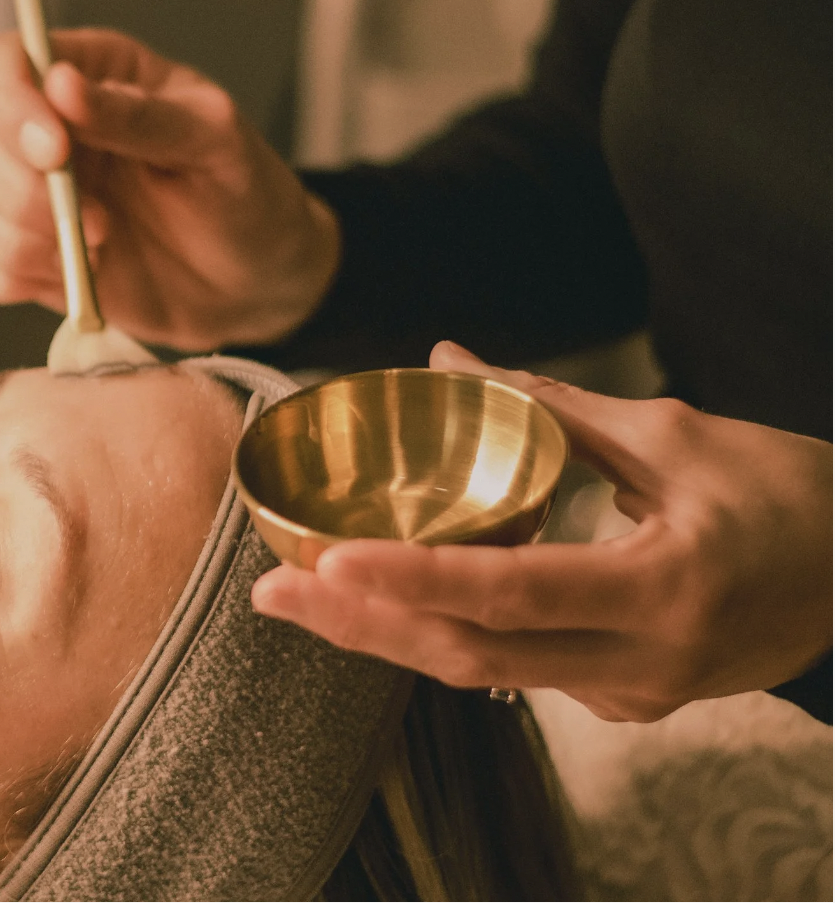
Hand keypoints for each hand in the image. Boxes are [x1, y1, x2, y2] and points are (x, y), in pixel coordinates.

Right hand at [0, 28, 340, 351]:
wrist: (256, 285)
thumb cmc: (245, 195)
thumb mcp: (215, 141)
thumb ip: (139, 115)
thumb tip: (62, 86)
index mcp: (88, 75)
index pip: (1, 63)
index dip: (9, 104)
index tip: (56, 153)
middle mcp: (40, 128)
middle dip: (21, 191)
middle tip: (100, 222)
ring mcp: (22, 194)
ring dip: (14, 238)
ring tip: (94, 251)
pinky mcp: (17, 255)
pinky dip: (1, 276)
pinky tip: (65, 280)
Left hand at [251, 341, 832, 721]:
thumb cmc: (785, 495)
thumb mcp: (675, 435)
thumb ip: (550, 406)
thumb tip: (448, 358)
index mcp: (664, 587)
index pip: (515, 593)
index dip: (415, 579)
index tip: (331, 558)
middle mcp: (643, 662)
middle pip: (475, 655)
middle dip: (363, 625)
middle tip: (274, 587)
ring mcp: (634, 694)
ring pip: (487, 672)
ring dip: (390, 636)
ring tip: (301, 594)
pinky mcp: (626, 701)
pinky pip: (520, 673)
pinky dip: (448, 636)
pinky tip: (387, 604)